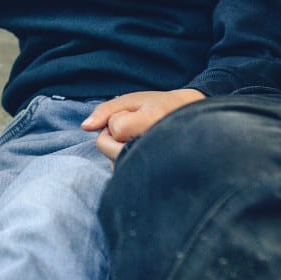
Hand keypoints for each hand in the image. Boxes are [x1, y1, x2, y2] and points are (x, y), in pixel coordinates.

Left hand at [81, 88, 204, 161]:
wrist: (196, 121)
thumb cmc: (161, 107)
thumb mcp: (134, 99)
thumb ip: (106, 111)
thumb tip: (84, 127)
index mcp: (152, 125)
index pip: (115, 128)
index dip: (120, 118)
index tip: (140, 115)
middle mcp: (154, 149)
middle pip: (108, 148)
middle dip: (116, 136)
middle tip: (139, 128)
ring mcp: (155, 167)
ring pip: (114, 161)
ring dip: (121, 150)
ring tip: (145, 139)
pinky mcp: (153, 179)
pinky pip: (123, 172)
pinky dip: (127, 161)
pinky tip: (145, 152)